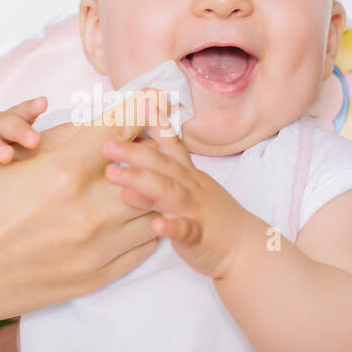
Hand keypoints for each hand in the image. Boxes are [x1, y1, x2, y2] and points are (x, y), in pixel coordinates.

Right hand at [0, 87, 175, 319]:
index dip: (142, 108)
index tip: (154, 99)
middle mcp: (88, 212)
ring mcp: (95, 250)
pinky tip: (136, 214)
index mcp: (65, 172)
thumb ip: (63, 141)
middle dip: (151, 150)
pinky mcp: (94, 278)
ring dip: (151, 189)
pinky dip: (144, 225)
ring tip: (148, 176)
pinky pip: (141, 246)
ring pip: (151, 210)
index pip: (124, 129)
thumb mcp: (9, 162)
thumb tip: (102, 123)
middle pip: (147, 169)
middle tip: (154, 138)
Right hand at [0, 96, 46, 197]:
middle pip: (2, 124)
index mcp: (4, 127)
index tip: (43, 104)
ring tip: (6, 156)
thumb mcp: (16, 147)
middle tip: (34, 139)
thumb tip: (88, 132)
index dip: (30, 109)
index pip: (19, 115)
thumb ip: (49, 141)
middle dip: (18, 129)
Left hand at [101, 111, 253, 278]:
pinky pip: (185, 230)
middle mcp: (191, 187)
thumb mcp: (187, 192)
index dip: (157, 123)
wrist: (245, 248)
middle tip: (106, 145)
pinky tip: (155, 226)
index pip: (171, 145)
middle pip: (162, 164)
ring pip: (169, 191)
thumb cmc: (211, 219)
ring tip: (115, 175)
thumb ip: (158, 179)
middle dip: (133, 152)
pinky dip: (171, 227)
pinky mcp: (199, 237)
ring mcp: (195, 210)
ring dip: (141, 181)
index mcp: (188, 175)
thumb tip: (127, 168)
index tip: (139, 103)